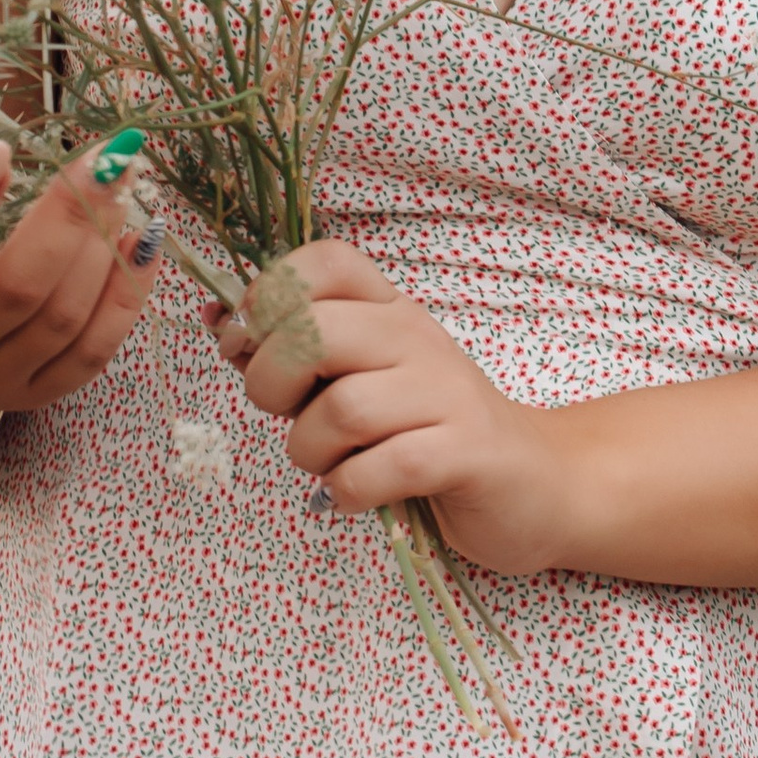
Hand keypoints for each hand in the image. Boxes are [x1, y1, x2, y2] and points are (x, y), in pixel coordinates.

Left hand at [216, 241, 581, 576]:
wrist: (538, 482)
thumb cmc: (432, 432)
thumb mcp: (365, 379)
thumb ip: (299, 354)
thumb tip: (219, 320)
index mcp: (391, 309)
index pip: (324, 262)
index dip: (269, 296)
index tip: (250, 345)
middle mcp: (417, 338)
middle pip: (316, 332)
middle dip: (273, 383)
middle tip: (286, 416)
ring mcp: (445, 394)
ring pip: (341, 409)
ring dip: (311, 452)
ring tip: (330, 465)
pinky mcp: (465, 453)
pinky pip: (378, 468)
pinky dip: (348, 492)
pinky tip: (355, 495)